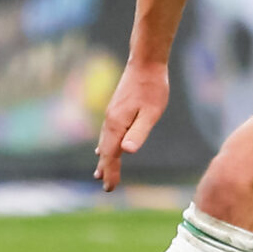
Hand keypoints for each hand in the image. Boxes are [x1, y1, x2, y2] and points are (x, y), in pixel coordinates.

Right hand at [97, 57, 170, 189]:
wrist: (145, 63)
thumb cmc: (152, 88)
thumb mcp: (151, 112)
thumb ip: (139, 132)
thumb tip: (127, 151)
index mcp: (117, 124)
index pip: (111, 154)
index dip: (111, 172)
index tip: (110, 188)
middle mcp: (110, 121)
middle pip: (106, 150)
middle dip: (106, 169)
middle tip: (106, 187)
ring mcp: (112, 114)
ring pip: (105, 141)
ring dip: (104, 158)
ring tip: (100, 172)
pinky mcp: (116, 109)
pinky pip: (107, 133)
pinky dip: (105, 145)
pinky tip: (103, 147)